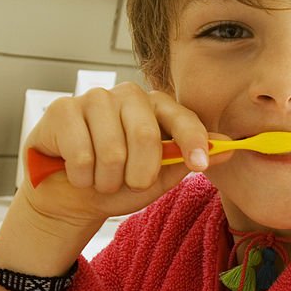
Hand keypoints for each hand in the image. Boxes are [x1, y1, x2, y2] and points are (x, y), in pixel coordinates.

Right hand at [21, 82, 232, 228]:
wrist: (71, 195)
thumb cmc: (118, 182)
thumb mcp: (158, 178)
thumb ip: (188, 161)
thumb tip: (228, 148)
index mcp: (156, 107)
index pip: (182, 117)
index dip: (193, 140)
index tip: (200, 163)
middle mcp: (127, 95)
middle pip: (146, 136)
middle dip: (139, 174)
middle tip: (127, 183)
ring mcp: (93, 98)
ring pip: (111, 151)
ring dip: (107, 181)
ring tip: (100, 179)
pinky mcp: (62, 109)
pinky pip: (81, 154)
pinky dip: (82, 177)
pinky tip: (77, 172)